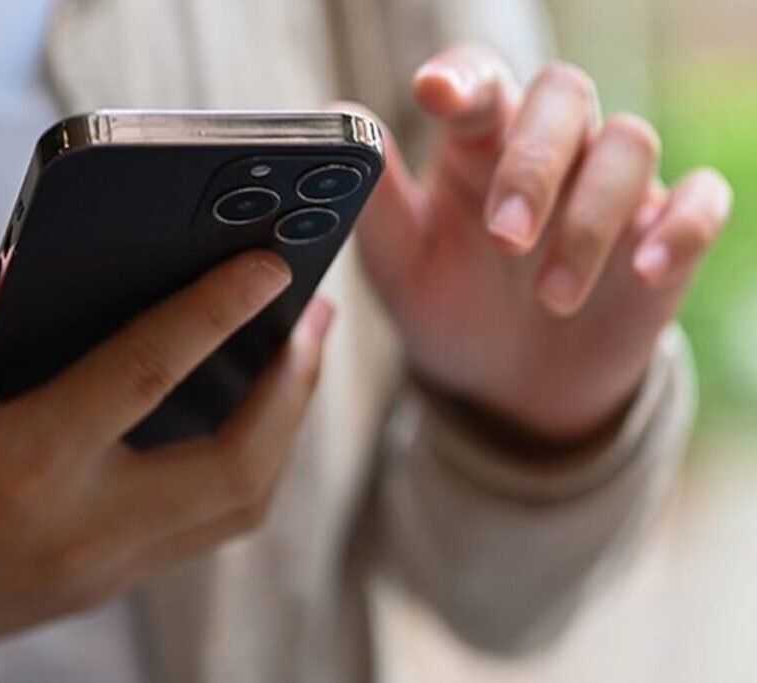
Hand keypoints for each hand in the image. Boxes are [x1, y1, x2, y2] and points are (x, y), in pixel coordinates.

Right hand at [0, 248, 331, 673]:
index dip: (213, 312)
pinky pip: (212, 524)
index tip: (269, 263)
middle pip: (233, 465)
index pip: (144, 376)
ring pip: (238, 504)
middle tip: (314, 317)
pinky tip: (250, 416)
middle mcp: (84, 525)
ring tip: (297, 358)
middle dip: (292, 387)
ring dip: (284, 430)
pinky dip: (249, 464)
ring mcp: (109, 563)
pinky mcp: (117, 579)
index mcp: (24, 466)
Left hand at [355, 44, 732, 440]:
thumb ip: (375, 198)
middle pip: (564, 96)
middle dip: (534, 163)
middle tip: (503, 238)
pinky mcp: (663, 234)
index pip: (481, 80)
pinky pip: (701, 200)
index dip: (465, 79)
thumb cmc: (446, 305)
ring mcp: (612, 188)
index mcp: (476, 145)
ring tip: (550, 298)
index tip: (437, 95)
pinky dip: (683, 224)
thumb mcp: (399, 263)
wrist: (505, 383)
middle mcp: (550, 151)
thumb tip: (336, 121)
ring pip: (629, 145)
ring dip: (591, 219)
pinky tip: (648, 268)